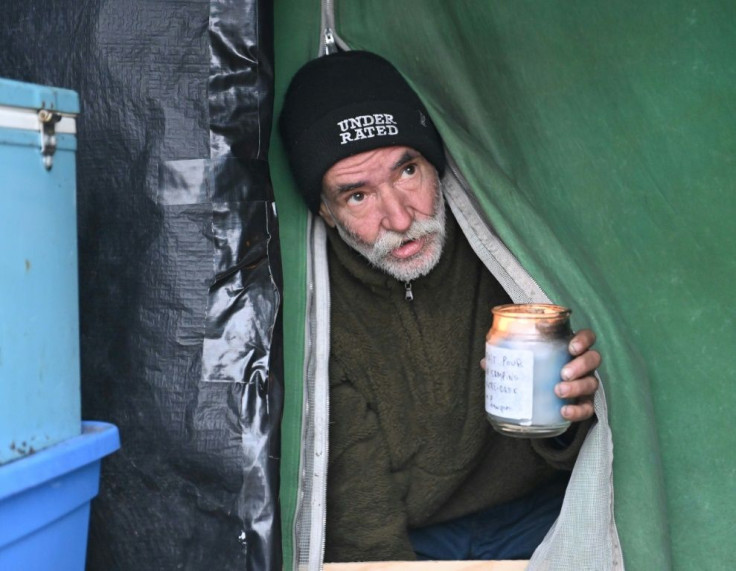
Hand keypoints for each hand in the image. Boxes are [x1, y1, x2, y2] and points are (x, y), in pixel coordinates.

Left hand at [480, 329, 600, 422]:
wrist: (544, 399)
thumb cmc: (536, 371)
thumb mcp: (525, 362)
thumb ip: (509, 359)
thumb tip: (486, 362)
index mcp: (570, 349)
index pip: (587, 337)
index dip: (583, 340)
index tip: (571, 347)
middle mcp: (583, 365)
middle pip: (593, 359)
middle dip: (581, 365)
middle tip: (563, 373)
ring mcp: (586, 384)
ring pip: (592, 383)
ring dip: (577, 386)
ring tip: (558, 391)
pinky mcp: (584, 404)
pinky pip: (587, 408)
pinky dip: (578, 411)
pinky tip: (564, 411)